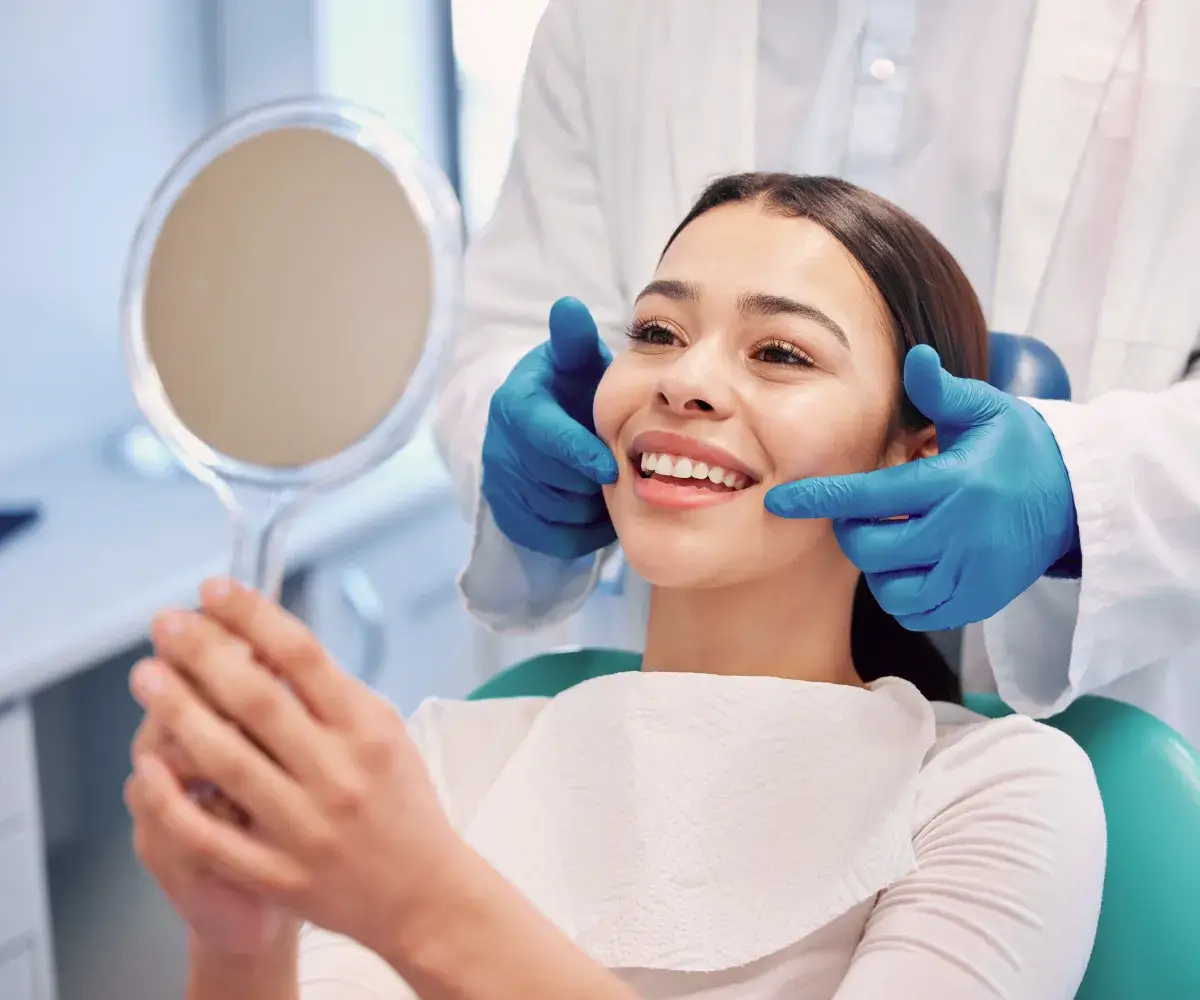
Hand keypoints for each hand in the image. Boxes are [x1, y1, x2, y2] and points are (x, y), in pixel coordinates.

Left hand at [127, 578, 467, 961]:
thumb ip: (332, 693)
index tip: (215, 590)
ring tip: (147, 676)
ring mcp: (304, 827)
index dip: (253, 616)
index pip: (303, 657)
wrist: (422, 893)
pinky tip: (147, 765)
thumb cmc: (401, 802)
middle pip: (258, 701)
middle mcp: (337, 774)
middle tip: (166, 625)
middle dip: (204, 654)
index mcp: (367, 731)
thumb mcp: (385, 732)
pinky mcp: (277, 873)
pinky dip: (174, 799)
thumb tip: (265, 643)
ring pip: (227, 760)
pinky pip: (211, 834)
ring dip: (180, 712)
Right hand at [482, 296, 618, 558]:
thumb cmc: (571, 389)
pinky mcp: (508, 516)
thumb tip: (568, 306)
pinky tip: (595, 510)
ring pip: (554, 513)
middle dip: (590, 481)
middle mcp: (499, 447)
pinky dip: (580, 532)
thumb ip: (575, 340)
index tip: (611, 467)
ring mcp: (500, 485)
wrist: (545, 425)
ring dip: (589, 507)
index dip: (578, 454)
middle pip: (552, 481)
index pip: (543, 436)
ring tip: (606, 488)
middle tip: (619, 473)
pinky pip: (551, 538)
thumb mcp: (575, 361)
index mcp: (515, 405)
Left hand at [764, 346, 1078, 629]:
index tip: (780, 501)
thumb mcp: (986, 410)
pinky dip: (902, 594)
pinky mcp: (979, 602)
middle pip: (871, 548)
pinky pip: (917, 612)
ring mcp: (971, 574)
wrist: (1077, 499)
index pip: (870, 496)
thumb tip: (914, 356)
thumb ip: (940, 391)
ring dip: (877, 565)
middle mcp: (961, 534)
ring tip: (893, 538)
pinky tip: (912, 565)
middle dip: (852, 531)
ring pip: (890, 588)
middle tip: (864, 514)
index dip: (820, 500)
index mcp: (954, 483)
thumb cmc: (1019, 448)